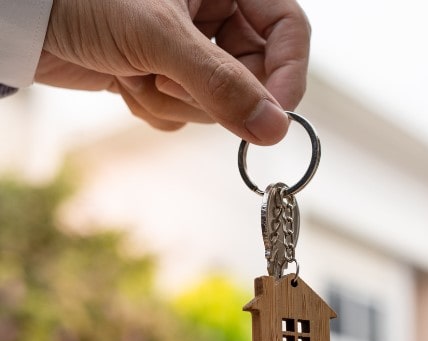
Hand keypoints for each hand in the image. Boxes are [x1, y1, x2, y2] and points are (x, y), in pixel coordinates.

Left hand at [37, 0, 309, 143]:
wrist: (18, 18)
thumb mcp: (160, 37)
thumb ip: (222, 83)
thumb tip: (275, 128)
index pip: (288, 30)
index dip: (287, 73)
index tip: (275, 114)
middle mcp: (214, 13)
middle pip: (254, 74)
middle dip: (210, 91)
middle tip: (168, 80)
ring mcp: (189, 46)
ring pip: (218, 100)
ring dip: (173, 99)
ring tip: (133, 70)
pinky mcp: (164, 72)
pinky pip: (186, 111)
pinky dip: (154, 106)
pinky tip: (123, 79)